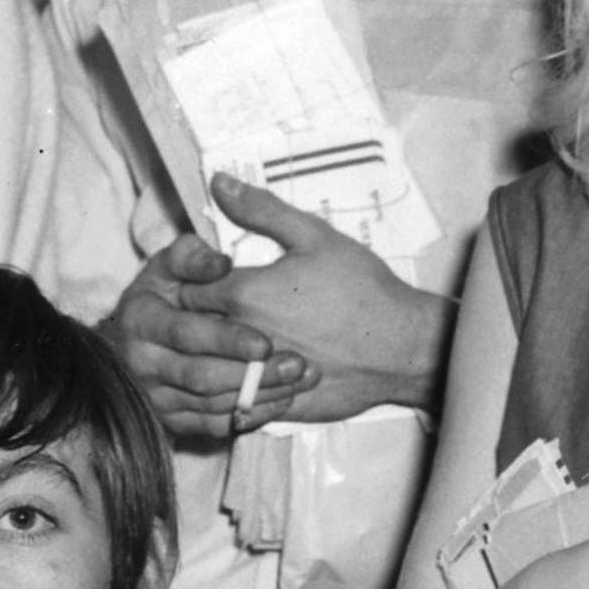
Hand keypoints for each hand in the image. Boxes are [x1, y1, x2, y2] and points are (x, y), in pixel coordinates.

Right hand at [103, 233, 306, 446]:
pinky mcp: (171, 420)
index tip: (266, 343)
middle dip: (253, 373)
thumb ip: (193, 257)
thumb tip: (223, 264)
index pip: (186, 334)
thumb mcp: (170, 266)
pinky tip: (282, 399)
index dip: (226, 340)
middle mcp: (142, 363)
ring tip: (300, 380)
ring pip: (213, 404)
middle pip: (203, 376)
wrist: (134, 339)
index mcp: (140, 319)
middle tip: (297, 365)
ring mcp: (155, 396)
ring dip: (260, 394)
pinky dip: (250, 415)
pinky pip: (214, 426)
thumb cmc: (164, 293)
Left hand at [204, 175, 452, 423]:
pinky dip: (236, 392)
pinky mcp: (276, 406)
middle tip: (211, 314)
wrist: (402, 346)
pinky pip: (237, 404)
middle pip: (190, 334)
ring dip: (210, 361)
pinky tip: (251, 378)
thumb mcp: (314, 236)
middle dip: (192, 323)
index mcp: (243, 294)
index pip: (186, 292)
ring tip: (223, 349)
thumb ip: (261, 210)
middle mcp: (242, 338)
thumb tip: (219, 181)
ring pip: (209, 373)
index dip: (190, 285)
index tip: (203, 283)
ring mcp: (257, 377)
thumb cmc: (362, 288)